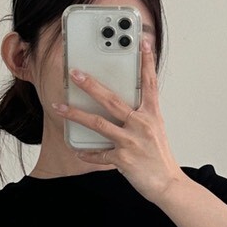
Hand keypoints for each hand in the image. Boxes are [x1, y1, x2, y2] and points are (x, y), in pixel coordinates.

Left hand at [52, 36, 182, 204]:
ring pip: (98, 123)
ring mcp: (131, 141)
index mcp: (151, 115)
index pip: (149, 83)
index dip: (147, 61)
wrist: (168, 185)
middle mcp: (141, 124)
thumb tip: (124, 107)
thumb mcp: (155, 131)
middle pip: (111, 99)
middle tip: (75, 73)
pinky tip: (77, 150)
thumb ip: (141, 116)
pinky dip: (87, 153)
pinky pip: (100, 153)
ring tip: (59, 107)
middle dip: (90, 85)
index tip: (143, 42)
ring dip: (75, 114)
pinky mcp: (123, 159)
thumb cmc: (160, 158)